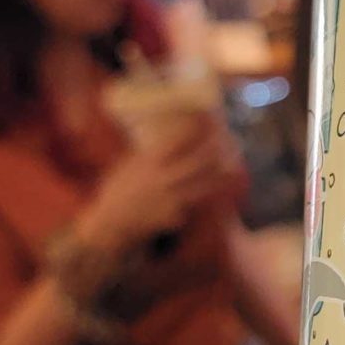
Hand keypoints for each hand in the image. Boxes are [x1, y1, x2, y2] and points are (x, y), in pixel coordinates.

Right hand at [81, 119, 239, 254]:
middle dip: (216, 150)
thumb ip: (148, 154)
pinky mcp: (175, 218)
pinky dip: (202, 200)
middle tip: (230, 142)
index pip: (176, 141)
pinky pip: (194, 206)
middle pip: (198, 162)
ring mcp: (170, 200)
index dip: (194, 130)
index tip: (208, 120)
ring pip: (204, 185)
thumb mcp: (128, 166)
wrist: (111, 225)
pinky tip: (212, 195)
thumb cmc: (117, 191)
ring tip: (233, 167)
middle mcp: (162, 179)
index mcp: (148, 163)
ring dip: (220, 175)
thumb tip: (168, 138)